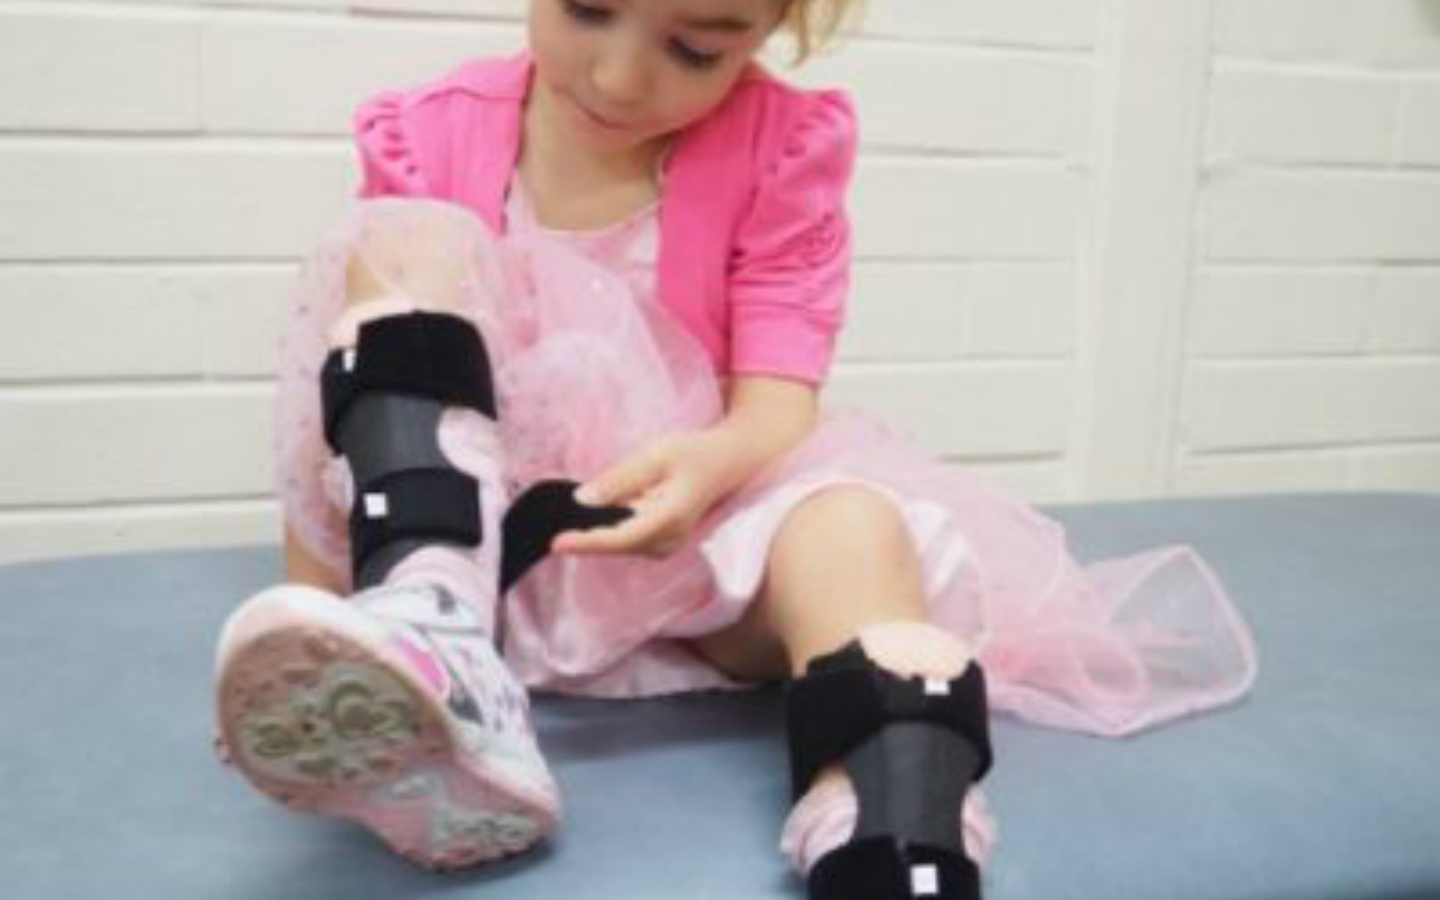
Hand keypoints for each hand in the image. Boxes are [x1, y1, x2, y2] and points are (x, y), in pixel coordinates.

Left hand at [552, 429, 747, 558]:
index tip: (557, 543)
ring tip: (576, 521)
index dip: (587, 542)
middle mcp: (670, 538)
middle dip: (587, 538)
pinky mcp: (662, 541)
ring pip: (622, 545)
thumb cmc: (693, 454)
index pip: (621, 537)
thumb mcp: (656, 455)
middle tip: (554, 529)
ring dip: (598, 534)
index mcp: (670, 517)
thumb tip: (582, 499)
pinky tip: (599, 516)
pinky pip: (628, 539)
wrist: (726, 464)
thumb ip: (620, 478)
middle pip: (618, 545)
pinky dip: (611, 530)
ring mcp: (667, 543)